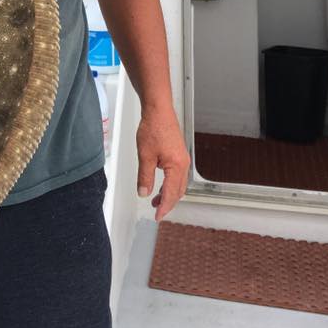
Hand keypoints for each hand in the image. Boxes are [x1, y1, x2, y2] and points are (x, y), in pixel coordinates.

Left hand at [136, 107, 190, 221]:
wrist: (158, 110)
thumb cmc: (154, 128)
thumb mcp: (145, 155)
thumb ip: (145, 177)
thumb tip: (144, 192)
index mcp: (176, 166)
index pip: (171, 194)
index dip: (164, 207)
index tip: (157, 217)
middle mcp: (183, 164)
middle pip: (178, 191)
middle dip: (167, 203)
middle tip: (156, 210)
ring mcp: (183, 159)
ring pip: (179, 184)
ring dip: (168, 194)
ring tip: (156, 199)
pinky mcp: (179, 154)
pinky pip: (178, 175)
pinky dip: (170, 184)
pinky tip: (160, 184)